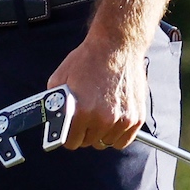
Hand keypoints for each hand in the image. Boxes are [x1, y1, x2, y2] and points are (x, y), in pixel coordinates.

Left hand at [46, 32, 147, 149]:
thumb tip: (52, 119)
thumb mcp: (60, 78)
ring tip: (98, 116)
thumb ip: (55, 102)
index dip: (67, 137)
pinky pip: (123, 141)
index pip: (71, 142)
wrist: (116, 46)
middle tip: (83, 119)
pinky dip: (116, 135)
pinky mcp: (136, 118)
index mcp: (82, 110)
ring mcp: (122, 120)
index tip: (68, 132)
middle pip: (88, 143)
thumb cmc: (88, 59)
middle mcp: (103, 118)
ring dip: (100, 134)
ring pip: (106, 143)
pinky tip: (111, 122)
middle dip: (83, 133)